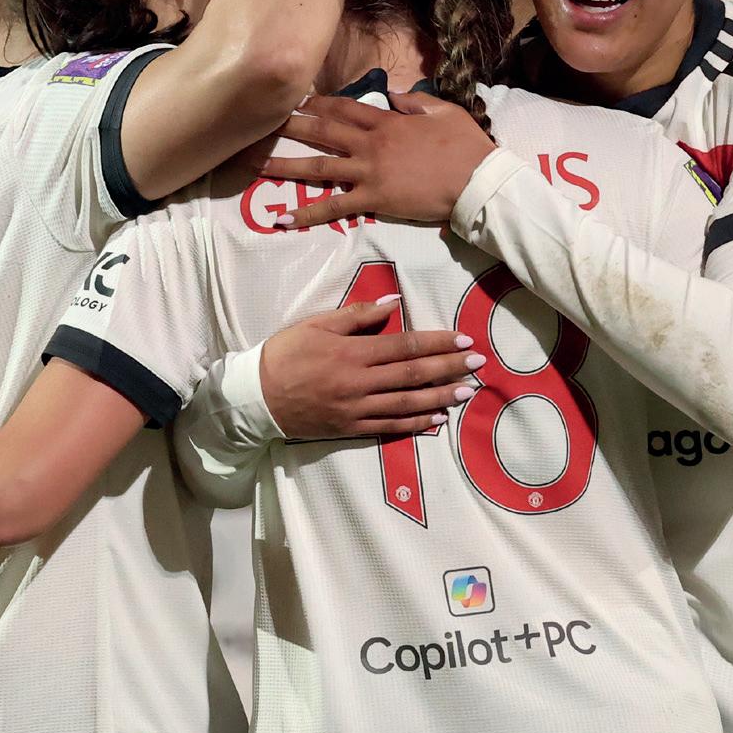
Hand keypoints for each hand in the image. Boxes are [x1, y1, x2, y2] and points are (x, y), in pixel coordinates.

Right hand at [260, 298, 484, 438]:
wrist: (255, 397)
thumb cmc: (285, 354)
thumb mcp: (316, 324)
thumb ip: (356, 316)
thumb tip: (392, 304)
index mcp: (352, 353)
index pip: (405, 346)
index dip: (437, 343)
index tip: (463, 340)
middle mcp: (359, 383)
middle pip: (413, 375)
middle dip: (449, 368)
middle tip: (478, 363)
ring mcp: (356, 409)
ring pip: (407, 403)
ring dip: (440, 397)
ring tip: (466, 391)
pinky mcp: (351, 428)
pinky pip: (390, 426)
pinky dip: (415, 423)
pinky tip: (437, 418)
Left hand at [263, 93, 494, 229]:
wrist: (477, 180)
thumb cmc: (467, 147)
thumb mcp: (443, 112)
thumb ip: (414, 102)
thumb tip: (393, 96)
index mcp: (387, 122)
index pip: (344, 107)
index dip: (317, 103)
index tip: (296, 100)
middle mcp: (370, 143)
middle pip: (322, 131)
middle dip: (289, 125)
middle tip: (259, 123)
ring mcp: (368, 171)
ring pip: (318, 167)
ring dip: (283, 164)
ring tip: (253, 163)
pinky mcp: (373, 199)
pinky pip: (333, 207)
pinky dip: (307, 213)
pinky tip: (282, 219)